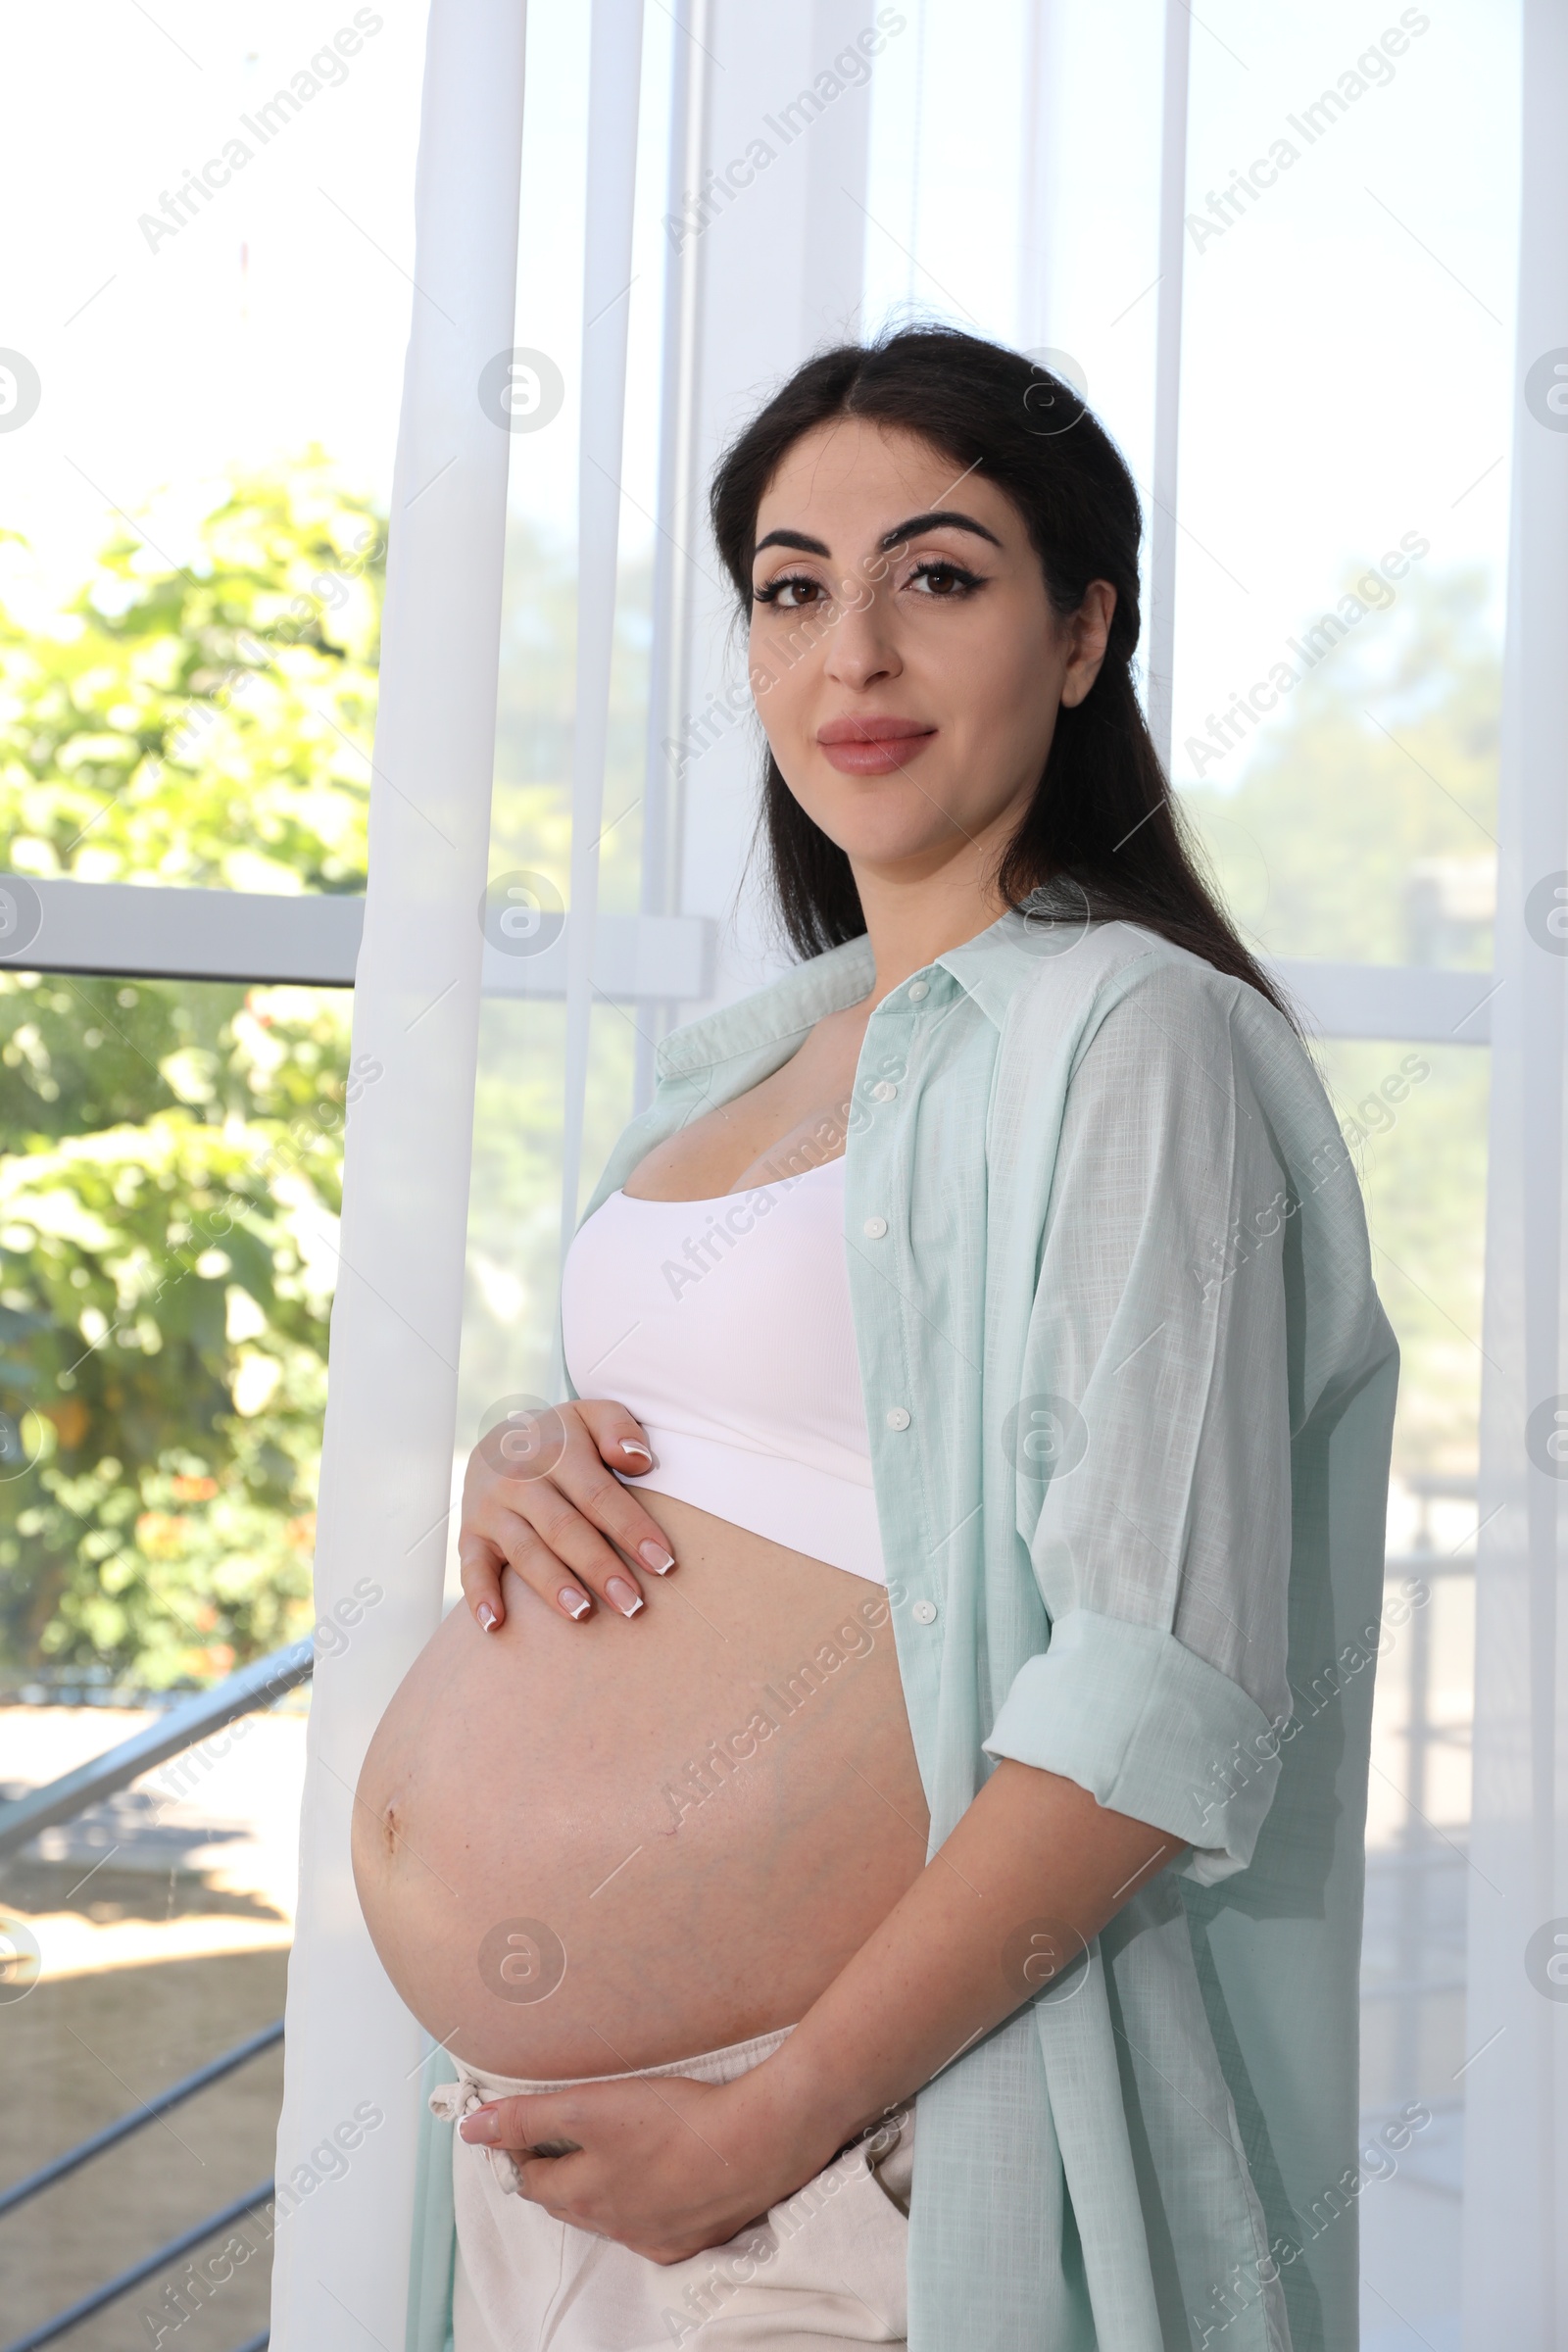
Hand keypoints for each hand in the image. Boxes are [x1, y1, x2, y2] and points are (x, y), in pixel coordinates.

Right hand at [457, 1398, 675, 1633]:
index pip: (599, 1495)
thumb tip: (637, 1459)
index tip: (664, 1563)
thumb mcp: (592, 1416)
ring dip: (552, 1585)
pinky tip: (497, 1624)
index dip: (632, 1529)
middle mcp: (521, 1481)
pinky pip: (471, 1568)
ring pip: (524, 1551)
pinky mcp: (471, 1534)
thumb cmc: (562, 1440)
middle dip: (600, 1568)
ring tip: (582, 1613)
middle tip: (632, 1603)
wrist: (500, 1442)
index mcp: (557, 1452)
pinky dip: (480, 1597)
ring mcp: (492, 1509)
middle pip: (564, 1528)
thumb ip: (619, 1428)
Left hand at [457, 2064, 834, 2262]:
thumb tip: (471, 2129)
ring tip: (614, 2147)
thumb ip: (528, 2118)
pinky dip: (647, 2199)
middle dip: (559, 2169)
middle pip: (569, 2200)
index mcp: (581, 2198)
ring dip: (603, 2185)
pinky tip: (662, 2173)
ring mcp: (655, 2237)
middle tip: (564, 2131)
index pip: (530, 2180)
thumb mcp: (589, 2107)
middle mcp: (612, 2227)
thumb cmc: (673, 2122)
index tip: (522, 2124)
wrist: (758, 2143)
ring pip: (611, 2213)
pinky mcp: (694, 2236)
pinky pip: (654, 2223)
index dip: (520, 2150)